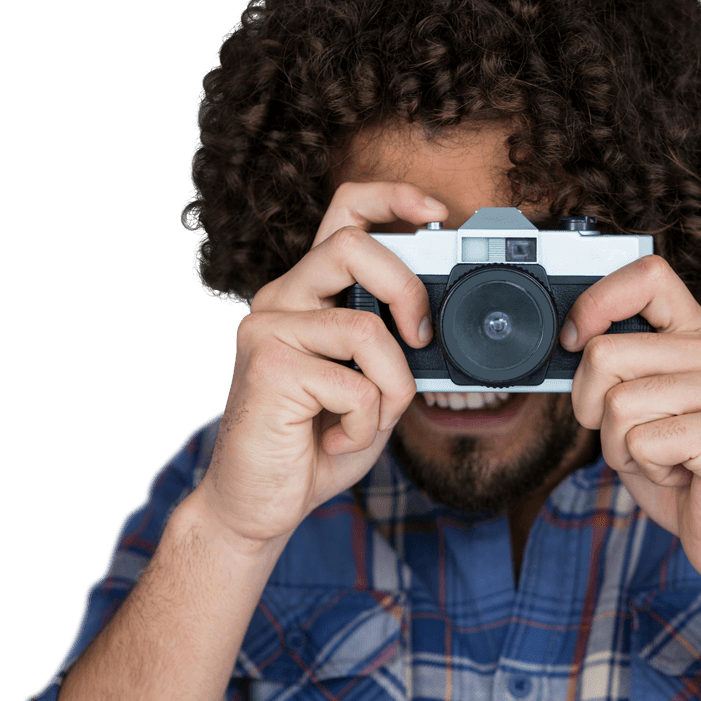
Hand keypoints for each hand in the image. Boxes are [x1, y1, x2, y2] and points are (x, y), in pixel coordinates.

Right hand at [198, 182, 447, 547]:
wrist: (260, 503)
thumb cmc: (317, 442)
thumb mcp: (373, 385)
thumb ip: (395, 346)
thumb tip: (440, 320)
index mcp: (308, 295)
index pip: (344, 215)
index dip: (392, 197)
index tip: (435, 211)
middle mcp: (281, 299)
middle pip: (352, 245)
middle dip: (406, 290)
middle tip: (420, 338)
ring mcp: (267, 328)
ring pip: (365, 326)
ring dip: (390, 385)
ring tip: (368, 419)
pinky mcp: (268, 365)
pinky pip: (355, 383)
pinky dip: (366, 422)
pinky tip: (337, 439)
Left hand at [562, 255, 700, 589]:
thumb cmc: (680, 473)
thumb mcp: (634, 411)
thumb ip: (612, 370)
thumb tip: (569, 338)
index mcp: (696, 337)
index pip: (647, 276)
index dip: (597, 301)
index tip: (575, 339)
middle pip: (606, 352)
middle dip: (592, 409)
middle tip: (634, 437)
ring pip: (618, 403)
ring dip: (622, 447)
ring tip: (663, 458)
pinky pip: (643, 440)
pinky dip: (645, 468)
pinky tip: (681, 475)